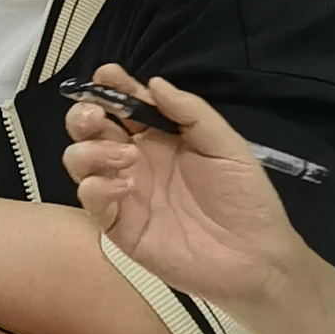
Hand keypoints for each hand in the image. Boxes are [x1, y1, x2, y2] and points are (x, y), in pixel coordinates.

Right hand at [64, 71, 297, 313]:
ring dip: (91, 150)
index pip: (125, 104)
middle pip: (89, 128)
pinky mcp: (117, 224)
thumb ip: (192, 113)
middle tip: (96, 115)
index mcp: (159, 137)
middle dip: (84, 114)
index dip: (112, 87)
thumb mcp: (228, 147)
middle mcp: (134, 159)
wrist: (255, 258)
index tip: (107, 75)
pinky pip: (90, 199)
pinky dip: (97, 187)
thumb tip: (154, 82)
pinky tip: (125, 186)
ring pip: (79, 159)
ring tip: (126, 158)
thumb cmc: (245, 199)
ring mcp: (122, 192)